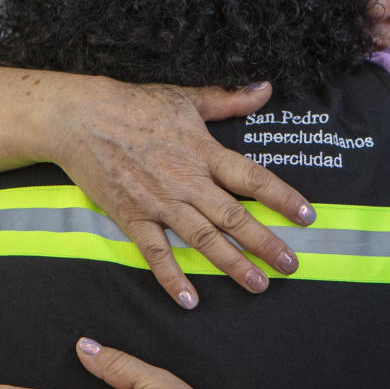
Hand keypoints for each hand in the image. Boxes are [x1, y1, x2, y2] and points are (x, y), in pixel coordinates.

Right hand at [49, 79, 315, 307]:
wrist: (81, 118)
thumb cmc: (133, 104)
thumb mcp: (186, 97)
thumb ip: (229, 99)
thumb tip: (265, 88)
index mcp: (204, 152)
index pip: (252, 179)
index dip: (283, 198)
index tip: (308, 217)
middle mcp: (187, 181)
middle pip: (234, 218)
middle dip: (266, 244)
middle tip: (291, 266)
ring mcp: (160, 202)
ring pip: (203, 239)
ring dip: (232, 264)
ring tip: (257, 285)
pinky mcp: (132, 217)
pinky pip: (156, 253)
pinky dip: (172, 277)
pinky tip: (189, 300)